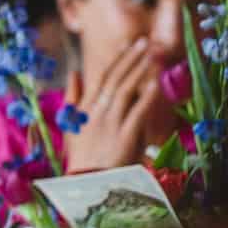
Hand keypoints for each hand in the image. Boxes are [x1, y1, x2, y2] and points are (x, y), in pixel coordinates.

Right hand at [61, 40, 160, 172]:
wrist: (86, 185)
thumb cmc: (82, 158)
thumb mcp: (70, 126)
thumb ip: (72, 98)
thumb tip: (74, 72)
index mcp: (84, 108)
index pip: (103, 78)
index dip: (119, 60)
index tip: (131, 45)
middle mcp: (96, 112)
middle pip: (115, 79)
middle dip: (131, 58)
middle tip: (145, 42)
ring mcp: (110, 123)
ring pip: (126, 90)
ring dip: (140, 70)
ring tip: (153, 55)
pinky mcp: (124, 136)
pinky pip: (138, 112)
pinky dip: (146, 96)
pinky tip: (157, 83)